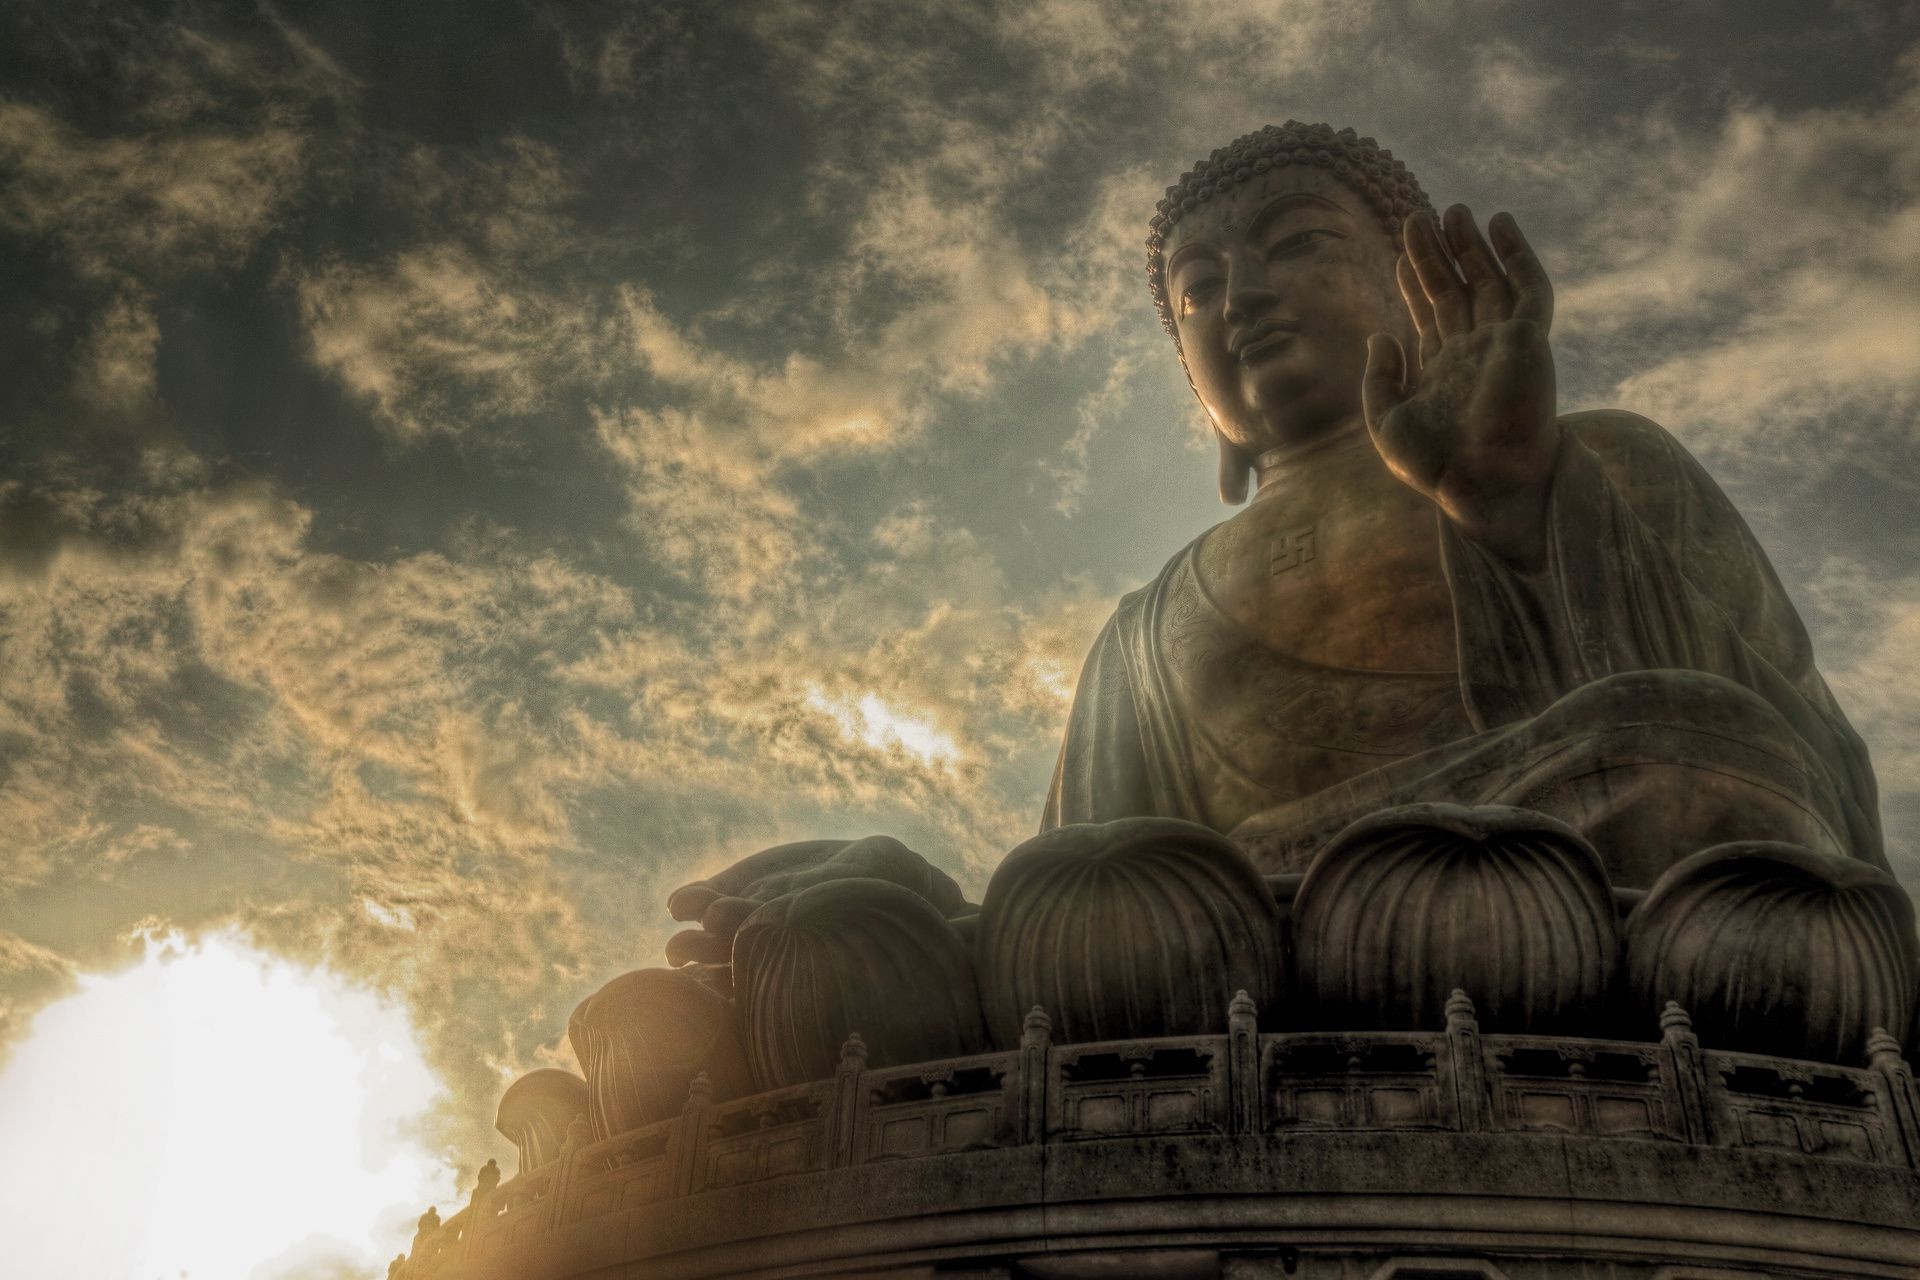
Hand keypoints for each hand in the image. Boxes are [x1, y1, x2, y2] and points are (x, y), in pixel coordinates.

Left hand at [1362, 205, 1558, 565]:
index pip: (1429, 314)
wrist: (1481, 483)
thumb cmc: (1434, 465)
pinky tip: (1500, 223)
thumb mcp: (1386, 421)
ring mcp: (1504, 343)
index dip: (1416, 282)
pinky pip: (1528, 287)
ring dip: (1472, 246)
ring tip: (1453, 210)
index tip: (1400, 255)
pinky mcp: (1530, 338)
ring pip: (1489, 281)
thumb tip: (1379, 334)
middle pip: (1455, 290)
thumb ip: (1378, 379)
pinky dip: (1517, 254)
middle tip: (1417, 216)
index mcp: (1443, 370)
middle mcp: (1475, 352)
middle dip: (1437, 255)